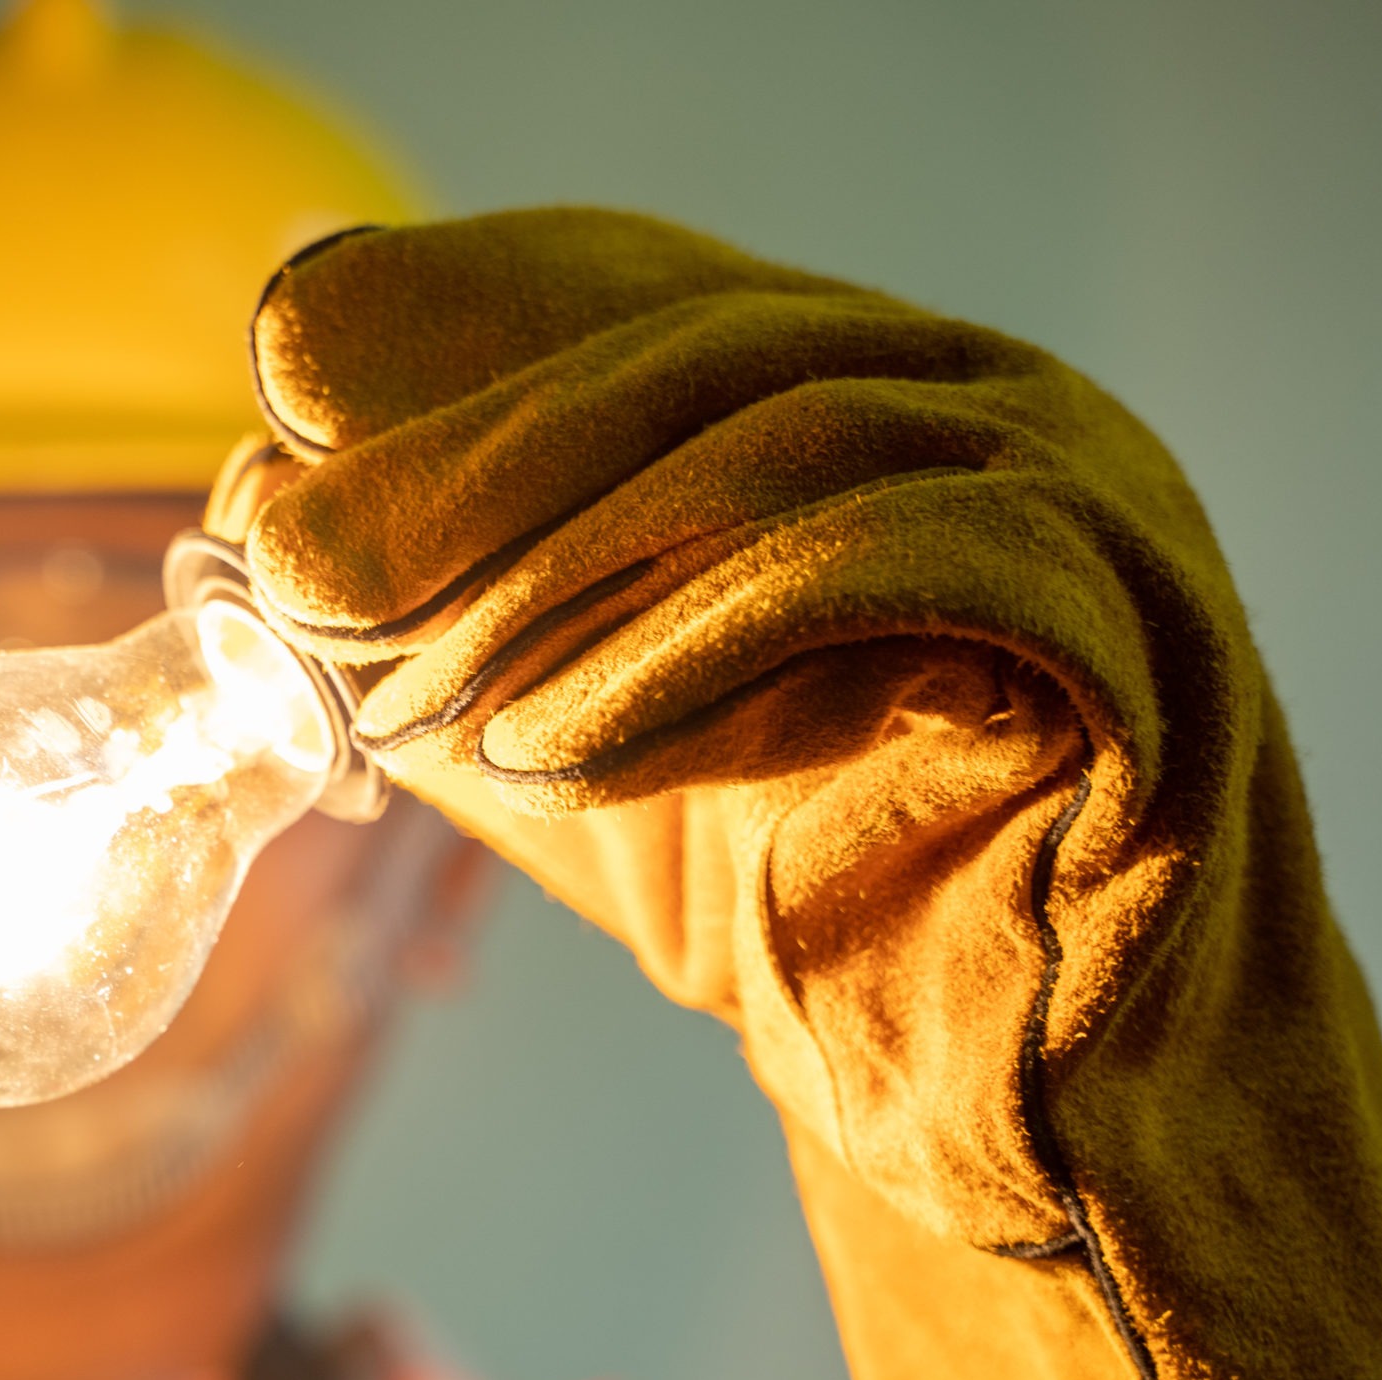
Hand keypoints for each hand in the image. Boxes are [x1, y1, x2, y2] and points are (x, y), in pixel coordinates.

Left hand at [222, 211, 1381, 1379]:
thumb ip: (439, 625)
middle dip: (465, 464)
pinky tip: (536, 754)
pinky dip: (684, 643)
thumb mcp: (562, 733)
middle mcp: (979, 398)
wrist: (987, 1085)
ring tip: (393, 689)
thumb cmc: (771, 894)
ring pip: (778, 439)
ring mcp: (1079, 484)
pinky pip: (881, 562)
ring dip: (552, 568)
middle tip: (294, 567)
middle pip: (690, 353)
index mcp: (851, 388)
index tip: (283, 403)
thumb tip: (254, 535)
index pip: (632, 292)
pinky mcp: (1126, 617)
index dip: (449, 328)